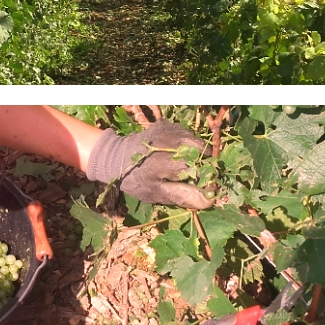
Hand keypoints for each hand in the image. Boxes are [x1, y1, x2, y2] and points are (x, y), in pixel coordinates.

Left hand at [85, 122, 210, 208]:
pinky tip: (178, 154)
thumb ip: (183, 195)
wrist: (116, 156)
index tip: (205, 189)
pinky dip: (189, 145)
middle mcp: (172, 140)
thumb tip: (209, 200)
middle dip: (204, 165)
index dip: (207, 180)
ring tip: (186, 166)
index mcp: (168, 161)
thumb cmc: (135, 179)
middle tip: (196, 177)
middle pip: (203, 152)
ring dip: (198, 154)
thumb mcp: (156, 193)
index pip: (201, 169)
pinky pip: (188, 134)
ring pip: (198, 142)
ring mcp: (171, 129)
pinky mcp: (169, 124)